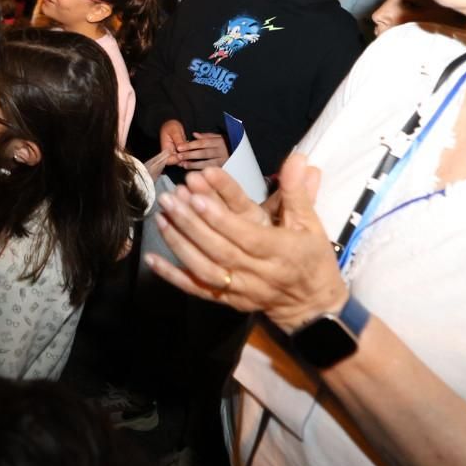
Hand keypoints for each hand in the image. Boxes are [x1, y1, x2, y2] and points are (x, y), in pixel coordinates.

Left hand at [145, 154, 345, 332]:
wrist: (313, 307)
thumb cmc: (312, 259)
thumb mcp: (311, 224)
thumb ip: (298, 192)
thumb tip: (298, 158)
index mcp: (280, 252)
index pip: (246, 235)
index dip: (220, 218)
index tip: (198, 197)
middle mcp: (259, 273)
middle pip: (220, 249)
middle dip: (192, 224)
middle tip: (170, 199)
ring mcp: (240, 290)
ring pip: (205, 269)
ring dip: (180, 245)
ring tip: (161, 218)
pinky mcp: (228, 301)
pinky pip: (198, 290)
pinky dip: (173, 277)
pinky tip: (152, 259)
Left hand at [158, 118, 228, 169]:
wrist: (243, 156)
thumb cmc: (229, 145)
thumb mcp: (220, 137)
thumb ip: (207, 136)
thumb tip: (194, 134)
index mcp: (219, 141)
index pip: (202, 143)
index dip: (190, 145)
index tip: (179, 147)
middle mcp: (222, 151)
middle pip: (203, 153)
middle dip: (190, 155)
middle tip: (179, 156)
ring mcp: (224, 161)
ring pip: (207, 163)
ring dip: (194, 164)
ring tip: (183, 165)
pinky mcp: (224, 169)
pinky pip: (211, 171)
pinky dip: (201, 171)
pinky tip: (193, 171)